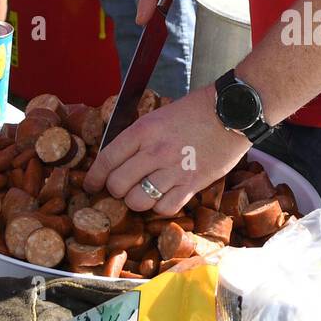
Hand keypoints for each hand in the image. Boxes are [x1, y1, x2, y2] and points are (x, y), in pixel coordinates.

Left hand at [84, 90, 247, 214]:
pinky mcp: (192, 184)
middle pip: (118, 184)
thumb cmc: (194, 111)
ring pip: (138, 201)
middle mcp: (155, 151)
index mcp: (143, 130)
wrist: (230, 112)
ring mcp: (174, 170)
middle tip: (120, 189)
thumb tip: (119, 160)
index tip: (91, 185)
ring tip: (141, 195)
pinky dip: (159, 207)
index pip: (107, 159)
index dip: (94, 177)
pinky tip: (162, 198)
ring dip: (136, 201)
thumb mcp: (158, 117)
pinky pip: (165, 208)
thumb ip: (139, 138)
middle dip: (114, 190)